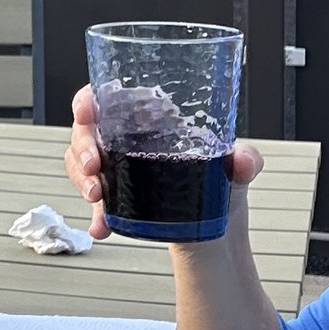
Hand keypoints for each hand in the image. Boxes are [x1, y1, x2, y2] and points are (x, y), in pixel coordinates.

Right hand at [66, 85, 263, 243]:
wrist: (218, 234)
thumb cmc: (225, 188)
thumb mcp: (239, 169)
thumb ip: (247, 160)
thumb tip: (242, 160)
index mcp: (154, 118)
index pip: (111, 96)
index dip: (89, 99)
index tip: (87, 111)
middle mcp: (131, 138)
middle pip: (88, 129)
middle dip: (82, 146)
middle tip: (94, 167)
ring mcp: (120, 167)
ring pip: (81, 161)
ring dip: (81, 179)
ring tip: (97, 199)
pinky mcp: (117, 196)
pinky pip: (92, 198)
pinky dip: (94, 214)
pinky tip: (101, 228)